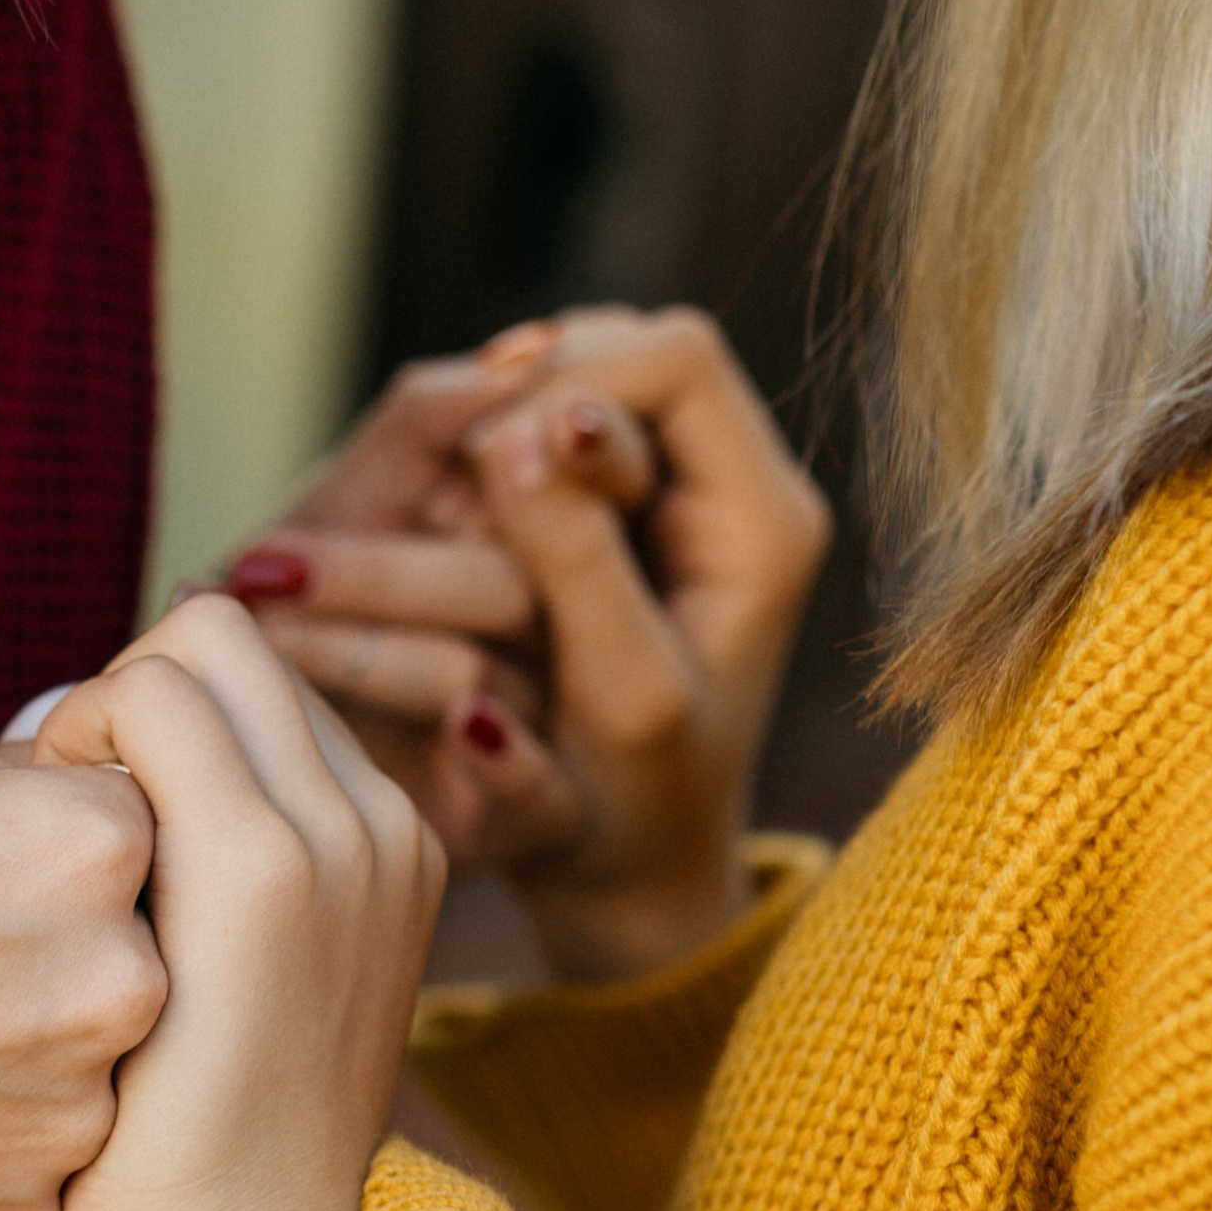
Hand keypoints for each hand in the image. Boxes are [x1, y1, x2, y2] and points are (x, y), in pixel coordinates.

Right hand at [0, 741, 165, 1210]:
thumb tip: (61, 785)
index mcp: (81, 844)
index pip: (133, 815)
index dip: (43, 831)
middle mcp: (114, 985)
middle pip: (131, 946)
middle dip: (47, 946)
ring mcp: (71, 1127)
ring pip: (86, 1070)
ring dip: (13, 1056)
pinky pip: (30, 1173)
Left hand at [34, 597, 444, 1210]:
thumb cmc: (188, 1157)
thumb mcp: (243, 992)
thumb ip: (211, 878)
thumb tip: (109, 785)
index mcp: (384, 843)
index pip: (246, 683)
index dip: (149, 729)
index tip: (94, 838)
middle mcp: (380, 821)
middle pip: (223, 636)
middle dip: (124, 697)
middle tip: (64, 826)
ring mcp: (332, 837)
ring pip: (191, 645)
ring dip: (99, 719)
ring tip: (62, 856)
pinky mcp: (258, 869)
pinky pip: (151, 698)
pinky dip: (76, 744)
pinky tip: (49, 869)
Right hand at [233, 310, 829, 977]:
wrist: (627, 862)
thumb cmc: (635, 802)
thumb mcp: (618, 698)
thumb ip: (581, 564)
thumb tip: (527, 436)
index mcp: (765, 519)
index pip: (677, 359)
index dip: (576, 380)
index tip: (494, 455)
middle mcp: (730, 482)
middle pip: (627, 347)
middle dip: (529, 392)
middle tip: (458, 467)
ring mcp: (673, 488)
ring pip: (580, 376)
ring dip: (502, 414)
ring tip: (445, 483)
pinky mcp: (617, 506)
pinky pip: (547, 423)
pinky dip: (490, 444)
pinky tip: (452, 499)